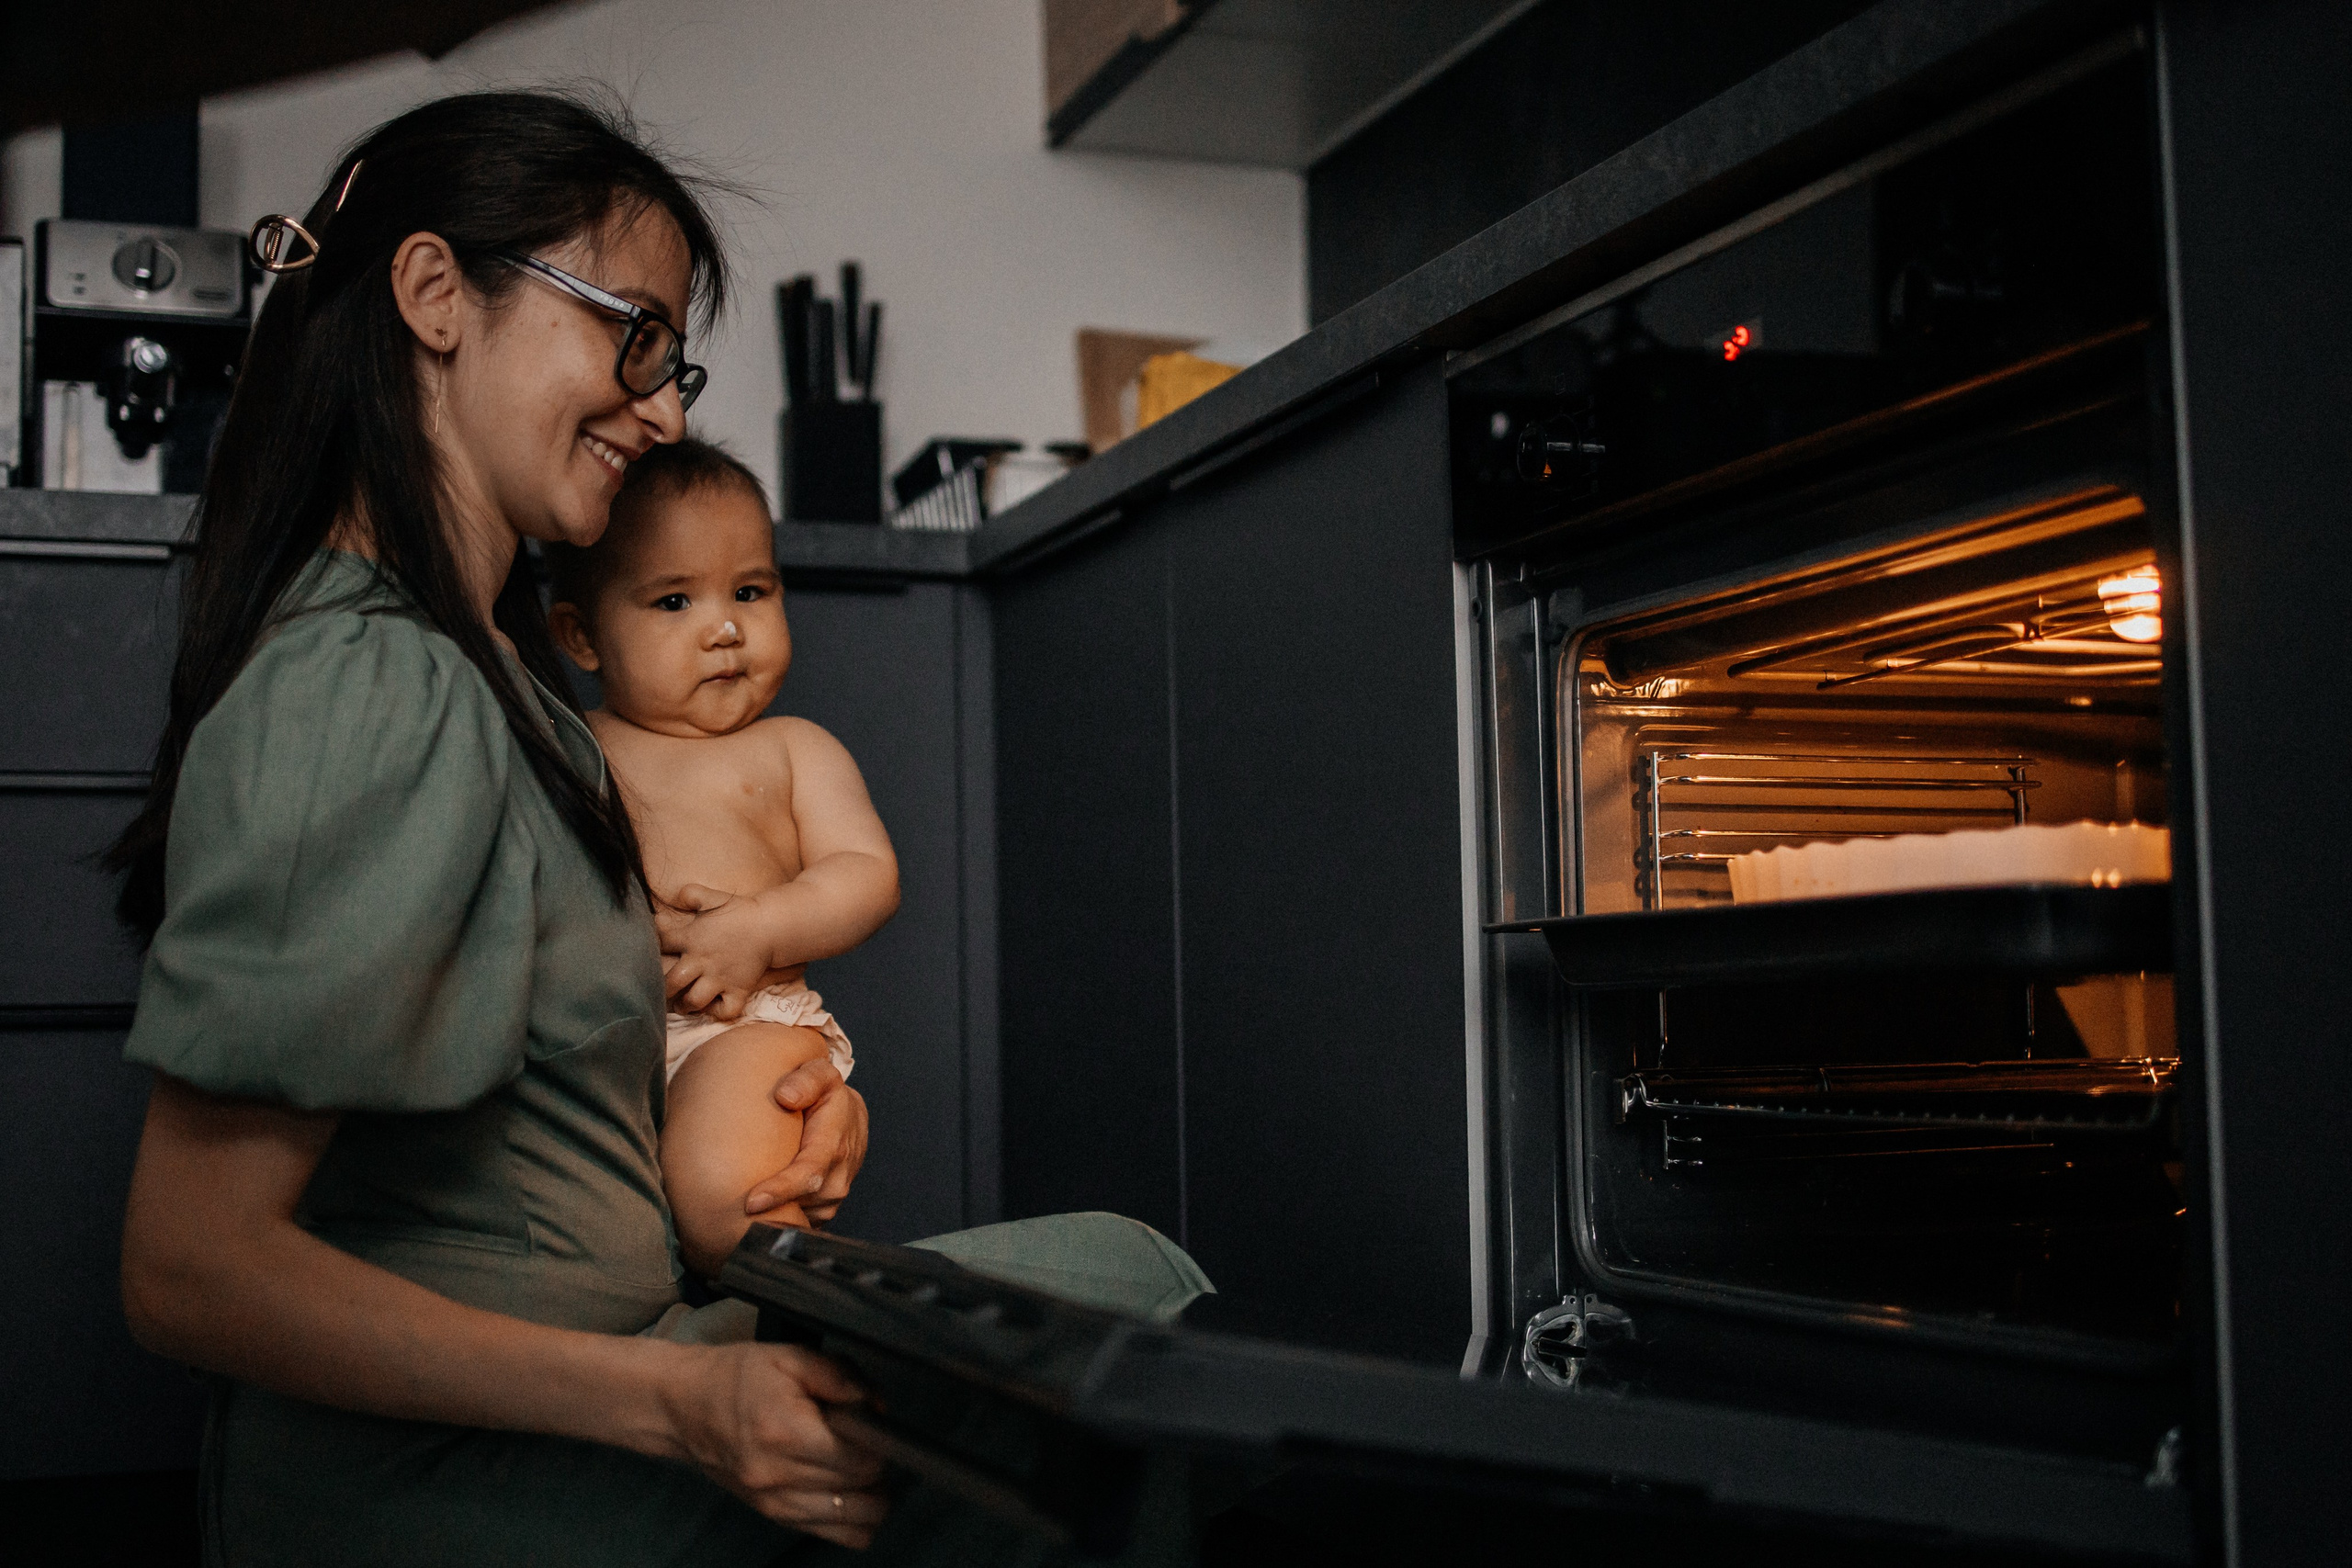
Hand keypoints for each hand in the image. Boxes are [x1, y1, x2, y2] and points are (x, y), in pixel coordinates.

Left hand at [661, 884, 773, 1021]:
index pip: (661, 943)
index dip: (654, 946)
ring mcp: (720, 978)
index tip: (654, 950)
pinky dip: (718, 1012)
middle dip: (663, 989)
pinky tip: (714, 1005)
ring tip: (684, 1004)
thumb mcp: (713, 896)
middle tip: (662, 991)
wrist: (770, 925)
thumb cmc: (740, 911)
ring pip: (694, 1001)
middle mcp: (702, 961)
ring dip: (686, 1005)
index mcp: (692, 938)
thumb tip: (674, 897)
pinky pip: (725, 1011)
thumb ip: (690, 893)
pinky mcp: (738, 989)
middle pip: (671, 982)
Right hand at [667, 1341, 887, 1547]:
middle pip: (862, 1491)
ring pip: (856, 1522)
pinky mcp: (773, 1516)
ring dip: (872, 1497)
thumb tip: (877, 1406)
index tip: (872, 1423)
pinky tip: (851, 1492)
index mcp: (785, 1432)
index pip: (860, 1459)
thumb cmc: (735, 1377)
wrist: (682, 1407)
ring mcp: (774, 1503)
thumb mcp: (789, 1356)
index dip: (880, 1441)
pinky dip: (855, 1519)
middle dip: (878, 1466)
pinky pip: (836, 1537)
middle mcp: (778, 1476)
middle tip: (867, 1440)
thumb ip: (840, 1375)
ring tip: (862, 1467)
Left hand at [748, 1059, 867, 1226]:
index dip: (782, 1189)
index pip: (810, 1172)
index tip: (751, 1202)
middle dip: (770, 1214)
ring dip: (774, 1220)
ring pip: (802, 1217)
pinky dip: (780, 1221)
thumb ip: (806, 1080)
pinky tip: (757, 1215)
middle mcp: (839, 1174)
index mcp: (836, 1141)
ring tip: (737, 1221)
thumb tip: (785, 1096)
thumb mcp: (820, 1075)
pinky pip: (801, 1223)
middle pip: (802, 1202)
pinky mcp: (825, 1208)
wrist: (847, 1117)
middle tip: (730, 1223)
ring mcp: (834, 1195)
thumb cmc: (824, 1094)